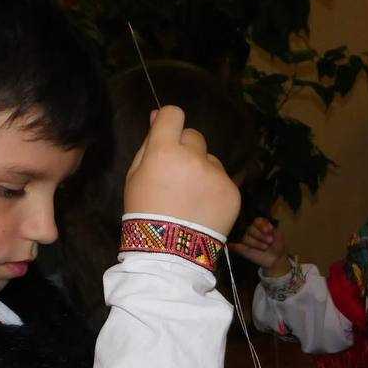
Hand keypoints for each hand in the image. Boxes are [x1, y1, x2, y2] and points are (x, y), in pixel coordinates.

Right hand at [123, 106, 240, 235]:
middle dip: (186, 150)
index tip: (168, 137)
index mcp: (165, 151)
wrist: (169, 253)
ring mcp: (216, 175)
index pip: (174, 114)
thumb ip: (148, 143)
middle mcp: (194, 157)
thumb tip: (158, 115)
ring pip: (210, 160)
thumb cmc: (144, 212)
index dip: (170, 124)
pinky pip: (223, 180)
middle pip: (194, 136)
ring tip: (191, 199)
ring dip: (202, 171)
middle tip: (177, 178)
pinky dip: (215, 191)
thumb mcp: (135, 176)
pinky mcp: (232, 191)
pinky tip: (203, 209)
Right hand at [231, 217, 289, 274]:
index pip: (256, 221)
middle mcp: (251, 230)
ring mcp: (245, 239)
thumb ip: (269, 227)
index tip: (270, 231)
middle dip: (261, 235)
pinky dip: (234, 245)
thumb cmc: (277, 244)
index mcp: (259, 225)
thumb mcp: (277, 233)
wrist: (276, 257)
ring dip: (257, 243)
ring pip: (246, 237)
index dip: (262, 226)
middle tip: (270, 241)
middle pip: (250, 228)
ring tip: (265, 247)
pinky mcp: (241, 248)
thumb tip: (262, 224)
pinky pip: (236, 245)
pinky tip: (230, 245)